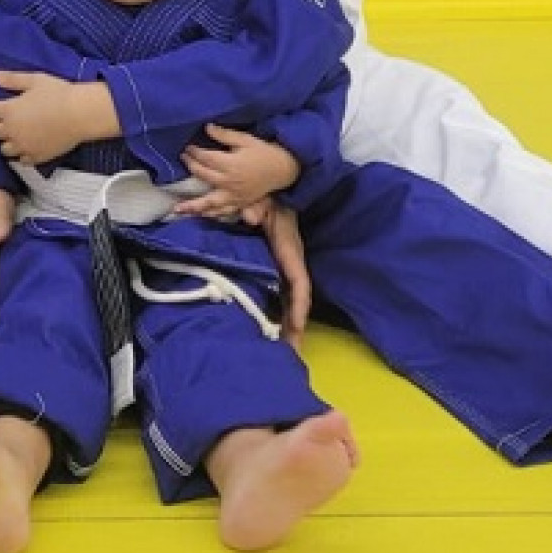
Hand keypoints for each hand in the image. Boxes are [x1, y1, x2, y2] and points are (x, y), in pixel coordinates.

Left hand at [0, 70, 95, 164]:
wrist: (80, 114)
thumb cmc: (58, 93)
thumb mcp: (34, 80)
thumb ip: (11, 79)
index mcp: (8, 111)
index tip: (4, 105)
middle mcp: (11, 131)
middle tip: (11, 119)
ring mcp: (23, 146)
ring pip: (4, 149)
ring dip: (8, 142)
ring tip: (19, 135)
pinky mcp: (36, 157)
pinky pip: (22, 161)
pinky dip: (23, 154)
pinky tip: (31, 146)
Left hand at [175, 125, 299, 216]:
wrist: (282, 169)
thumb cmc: (264, 152)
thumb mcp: (245, 139)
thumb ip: (225, 135)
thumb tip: (207, 127)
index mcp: (230, 164)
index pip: (206, 158)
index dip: (194, 152)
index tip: (187, 148)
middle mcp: (229, 182)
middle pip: (203, 176)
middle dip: (191, 167)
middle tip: (182, 160)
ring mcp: (234, 195)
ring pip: (210, 202)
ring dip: (193, 205)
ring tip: (178, 209)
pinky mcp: (240, 203)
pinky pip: (223, 211)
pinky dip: (211, 214)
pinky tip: (200, 216)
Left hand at [250, 200, 310, 346]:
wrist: (271, 197)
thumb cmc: (268, 202)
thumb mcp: (262, 203)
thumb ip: (256, 208)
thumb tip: (251, 216)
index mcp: (291, 254)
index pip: (300, 284)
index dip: (299, 307)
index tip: (297, 328)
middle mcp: (292, 266)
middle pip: (297, 303)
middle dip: (295, 329)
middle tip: (290, 355)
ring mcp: (285, 271)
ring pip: (289, 304)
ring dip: (287, 327)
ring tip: (282, 352)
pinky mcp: (277, 272)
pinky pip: (280, 298)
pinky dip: (279, 316)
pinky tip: (271, 333)